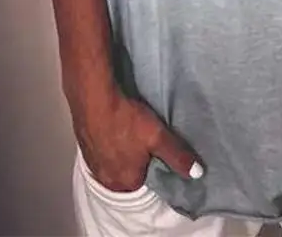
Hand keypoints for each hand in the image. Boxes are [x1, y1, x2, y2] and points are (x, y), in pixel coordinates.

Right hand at [73, 90, 203, 191]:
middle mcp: (107, 179)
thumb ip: (177, 156)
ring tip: (129, 131)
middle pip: (128, 173)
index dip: (154, 165)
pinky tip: (114, 127)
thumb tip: (197, 173)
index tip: (157, 150)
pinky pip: (100, 151)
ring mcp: (93, 164)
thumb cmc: (126, 120)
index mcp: (126, 182)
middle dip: (136, 160)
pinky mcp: (84, 147)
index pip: (146, 181)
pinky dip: (108, 142)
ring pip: (113, 162)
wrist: (93, 99)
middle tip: (143, 139)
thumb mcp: (158, 137)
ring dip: (121, 151)